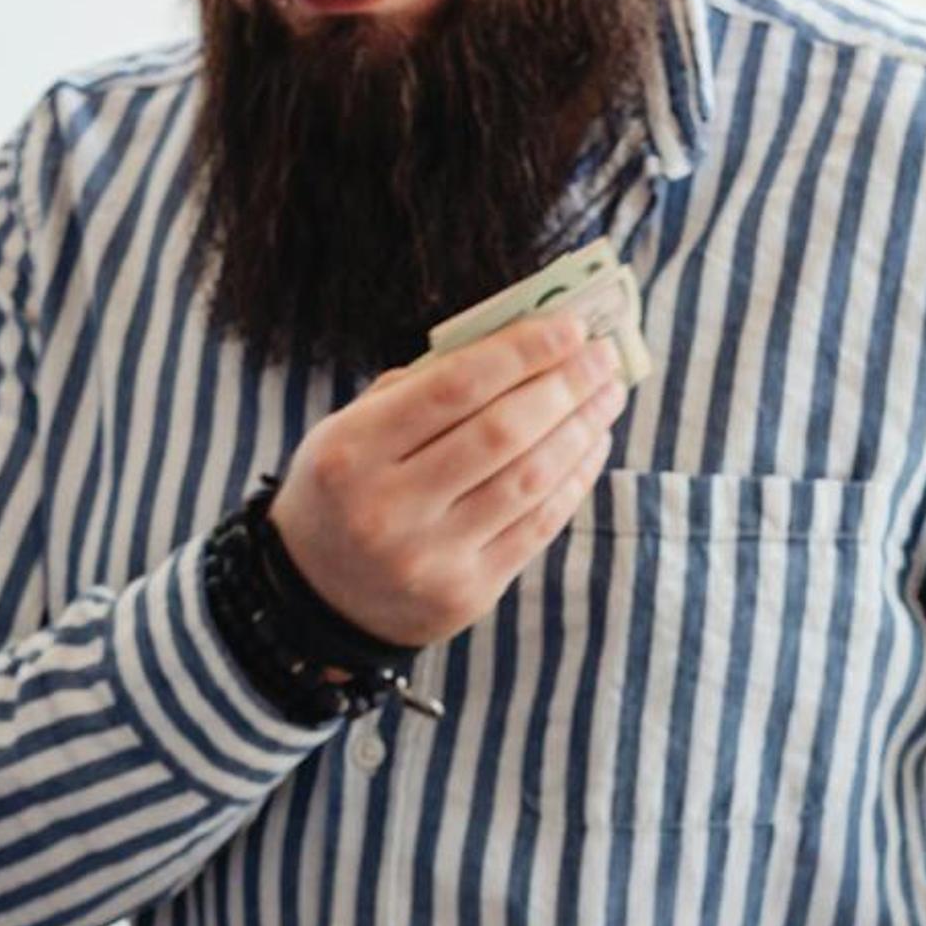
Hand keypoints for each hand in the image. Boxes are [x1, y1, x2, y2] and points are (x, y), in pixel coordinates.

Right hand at [271, 313, 624, 646]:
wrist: (318, 599)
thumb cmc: (347, 489)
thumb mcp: (353, 430)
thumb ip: (425, 387)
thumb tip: (525, 343)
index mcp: (351, 452)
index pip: (454, 387)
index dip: (521, 352)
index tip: (571, 326)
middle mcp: (387, 509)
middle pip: (500, 433)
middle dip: (564, 386)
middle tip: (603, 355)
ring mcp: (430, 558)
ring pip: (528, 480)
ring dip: (580, 429)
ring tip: (608, 394)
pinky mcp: (466, 594)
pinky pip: (537, 527)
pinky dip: (574, 479)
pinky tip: (591, 444)